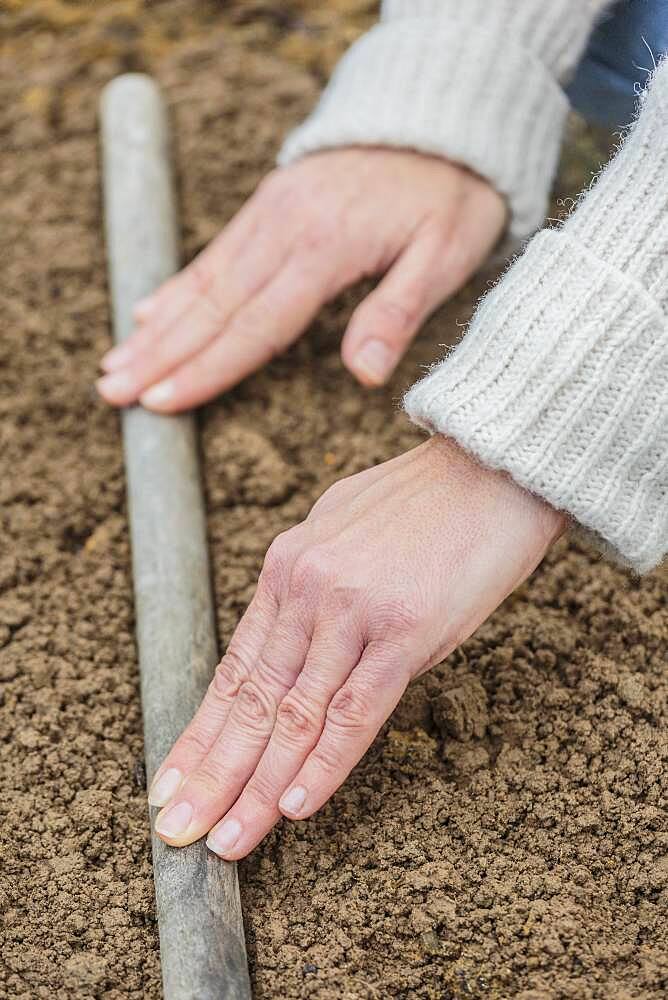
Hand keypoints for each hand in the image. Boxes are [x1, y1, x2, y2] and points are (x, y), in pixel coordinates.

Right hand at [96, 149, 505, 410]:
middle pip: (214, 306)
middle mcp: (285, 230)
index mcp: (326, 249)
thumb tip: (363, 374)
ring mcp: (271, 213)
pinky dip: (178, 287)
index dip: (207, 369)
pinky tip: (149, 312)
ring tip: (114, 364)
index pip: (256, 325)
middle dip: (161, 355)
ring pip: (204, 281)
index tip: (162, 402)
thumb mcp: (446, 253)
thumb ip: (398, 310)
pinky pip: (215, 253)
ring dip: (158, 327)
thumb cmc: (451, 191)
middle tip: (112, 392)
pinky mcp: (270, 204)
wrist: (438, 115)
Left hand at [148, 436, 564, 857]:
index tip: (172, 781)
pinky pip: (357, 710)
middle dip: (213, 773)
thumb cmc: (425, 500)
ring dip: (259, 787)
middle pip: (252, 700)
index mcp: (288, 567)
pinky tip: (297, 807)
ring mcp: (352, 609)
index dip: (202, 733)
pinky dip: (325, 764)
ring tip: (227, 842)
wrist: (493, 467)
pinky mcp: (405, 629)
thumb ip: (313, 588)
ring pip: (296, 715)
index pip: (235, 669)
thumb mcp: (340, 528)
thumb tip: (301, 642)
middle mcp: (307, 588)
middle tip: (178, 830)